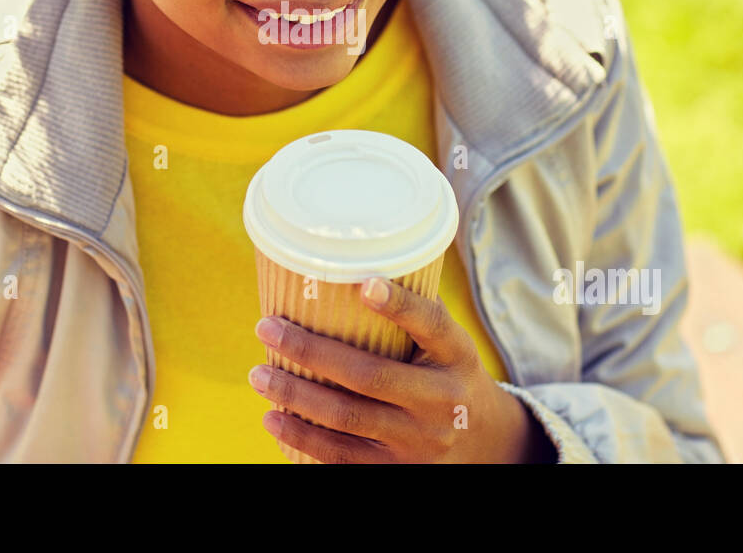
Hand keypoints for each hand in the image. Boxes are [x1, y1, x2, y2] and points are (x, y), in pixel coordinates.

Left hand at [249, 277, 549, 462]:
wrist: (483, 444)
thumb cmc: (445, 375)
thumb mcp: (448, 347)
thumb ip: (412, 317)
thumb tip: (344, 271)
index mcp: (457, 356)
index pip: (433, 325)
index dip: (400, 305)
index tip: (365, 284)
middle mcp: (441, 401)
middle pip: (370, 376)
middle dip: (311, 352)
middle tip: (266, 329)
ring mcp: (420, 442)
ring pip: (348, 418)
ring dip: (296, 396)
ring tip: (259, 375)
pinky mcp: (398, 471)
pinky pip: (343, 457)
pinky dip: (303, 438)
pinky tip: (274, 419)